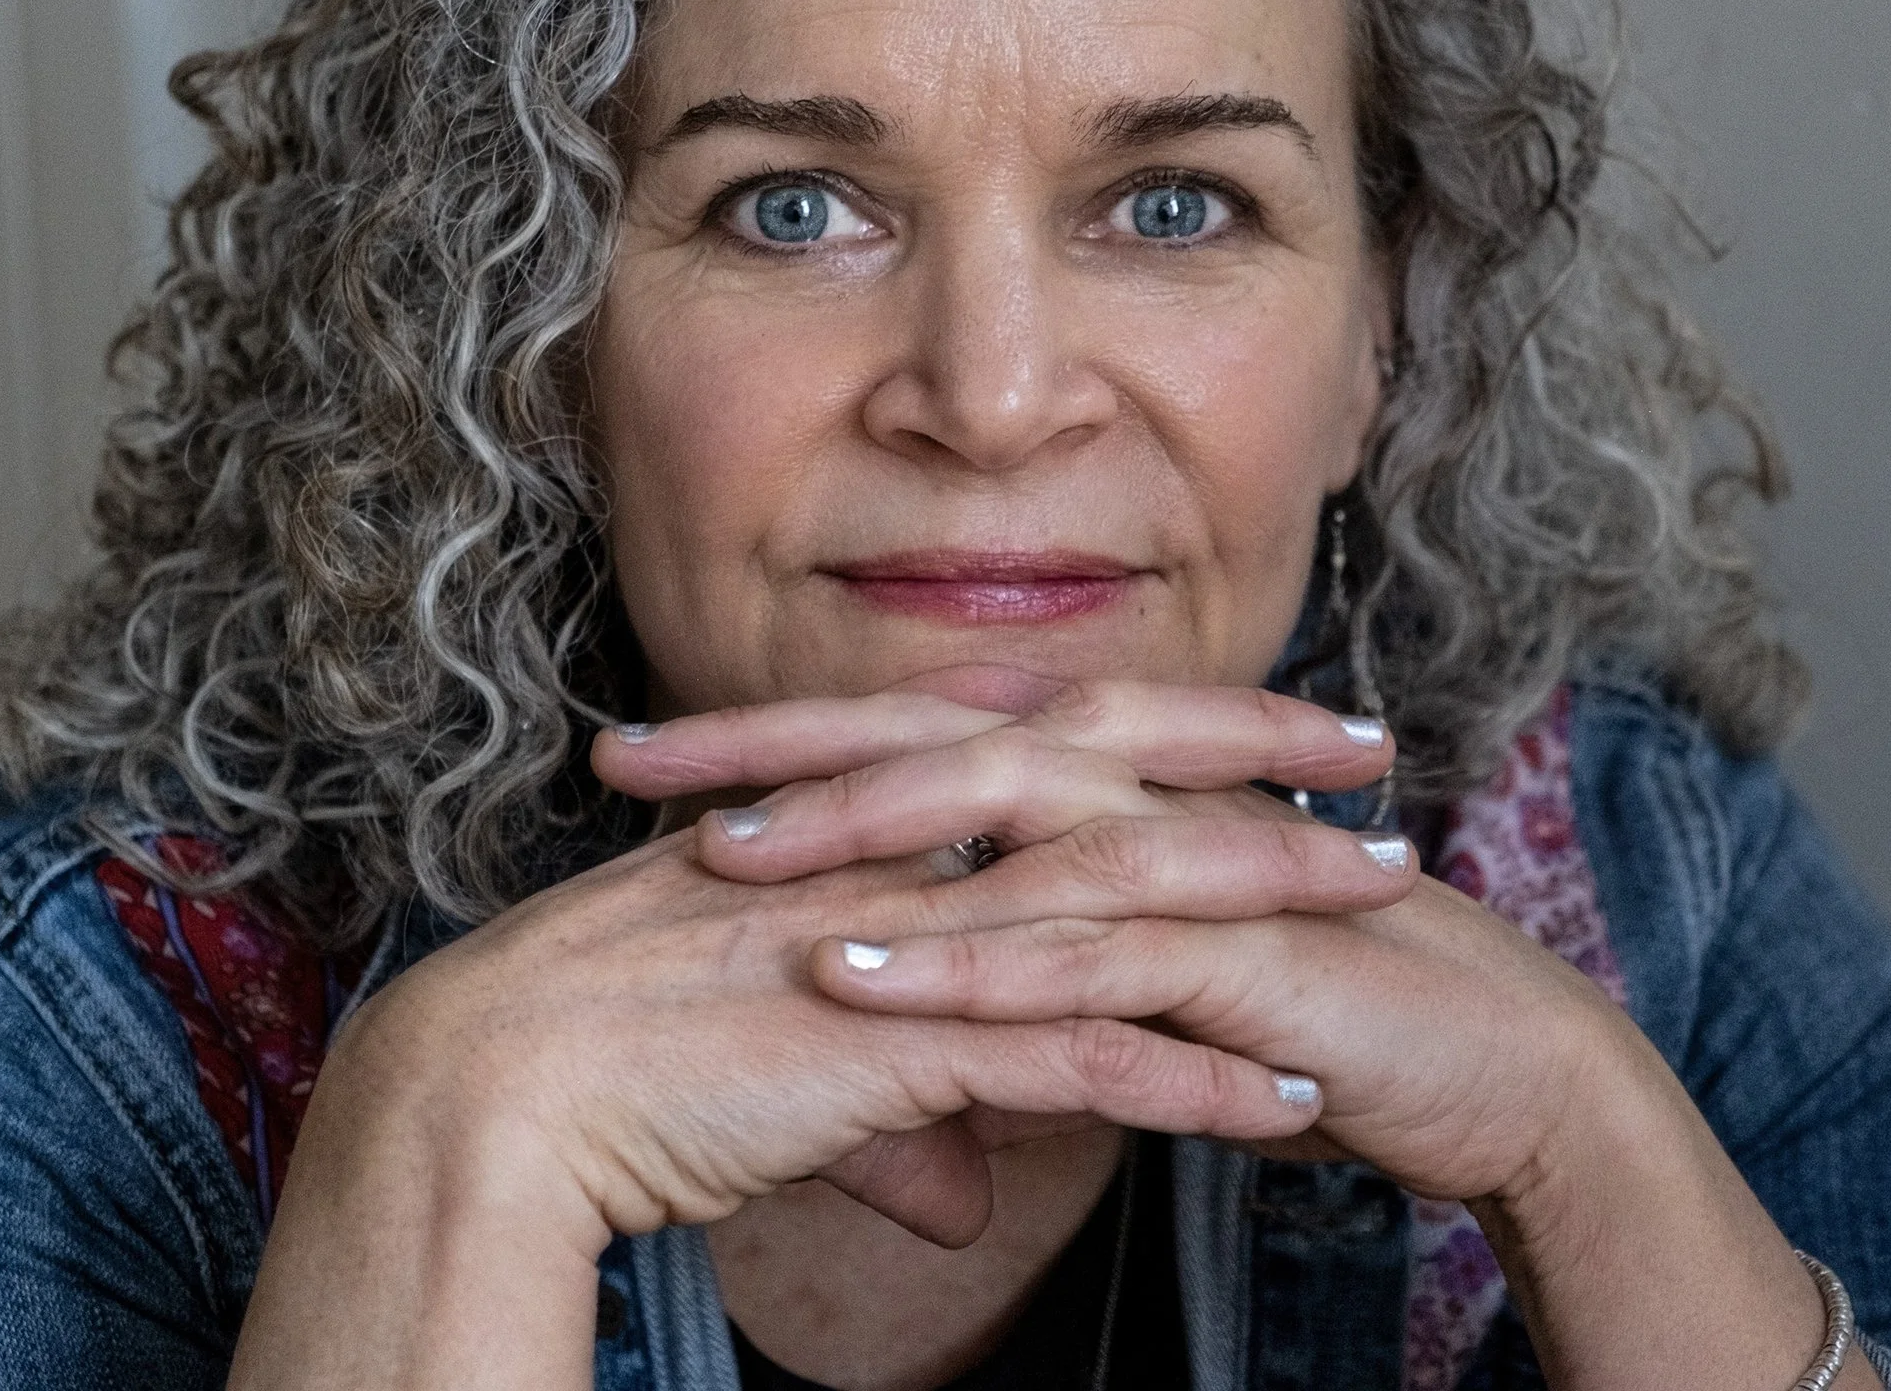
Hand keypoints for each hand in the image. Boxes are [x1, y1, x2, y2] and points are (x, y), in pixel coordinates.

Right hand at [231, 683, 1396, 1390]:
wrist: (496, 1094)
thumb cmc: (611, 1057)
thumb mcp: (777, 1058)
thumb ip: (898, 1106)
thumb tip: (967, 1175)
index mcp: (863, 813)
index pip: (1045, 739)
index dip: (1163, 720)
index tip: (1259, 715)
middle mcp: (896, 846)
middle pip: (1117, 782)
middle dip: (1258, 761)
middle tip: (1376, 749)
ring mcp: (908, 935)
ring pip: (1129, 908)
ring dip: (1275, 918)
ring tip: (1394, 917)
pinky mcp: (902, 1041)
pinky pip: (1083, 1062)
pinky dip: (1197, 1089)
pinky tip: (1293, 1112)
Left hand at [643, 679, 1876, 1390]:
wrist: (1487, 1054)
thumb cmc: (1293, 990)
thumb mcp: (1126, 946)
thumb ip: (1014, 922)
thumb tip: (889, 930)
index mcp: (1093, 768)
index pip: (902, 728)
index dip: (763, 735)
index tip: (630, 753)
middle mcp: (1127, 780)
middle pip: (920, 736)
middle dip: (768, 750)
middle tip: (625, 763)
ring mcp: (1181, 848)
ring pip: (989, 821)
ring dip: (850, 840)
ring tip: (715, 864)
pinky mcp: (1232, 940)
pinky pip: (1078, 948)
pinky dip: (966, 960)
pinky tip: (865, 975)